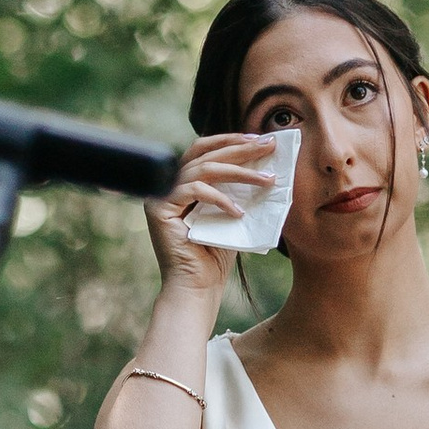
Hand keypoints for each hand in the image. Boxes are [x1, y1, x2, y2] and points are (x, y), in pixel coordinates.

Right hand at [142, 131, 281, 294]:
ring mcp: (162, 195)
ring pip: (205, 169)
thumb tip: (266, 165)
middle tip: (269, 146)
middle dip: (241, 149)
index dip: (231, 140)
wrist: (198, 288)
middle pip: (206, 153)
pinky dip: (220, 199)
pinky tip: (238, 212)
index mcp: (183, 182)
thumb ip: (237, 190)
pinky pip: (195, 191)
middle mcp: (169, 184)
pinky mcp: (159, 209)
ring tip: (267, 181)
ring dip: (240, 172)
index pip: (206, 150)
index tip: (260, 140)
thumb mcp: (231, 214)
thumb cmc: (215, 256)